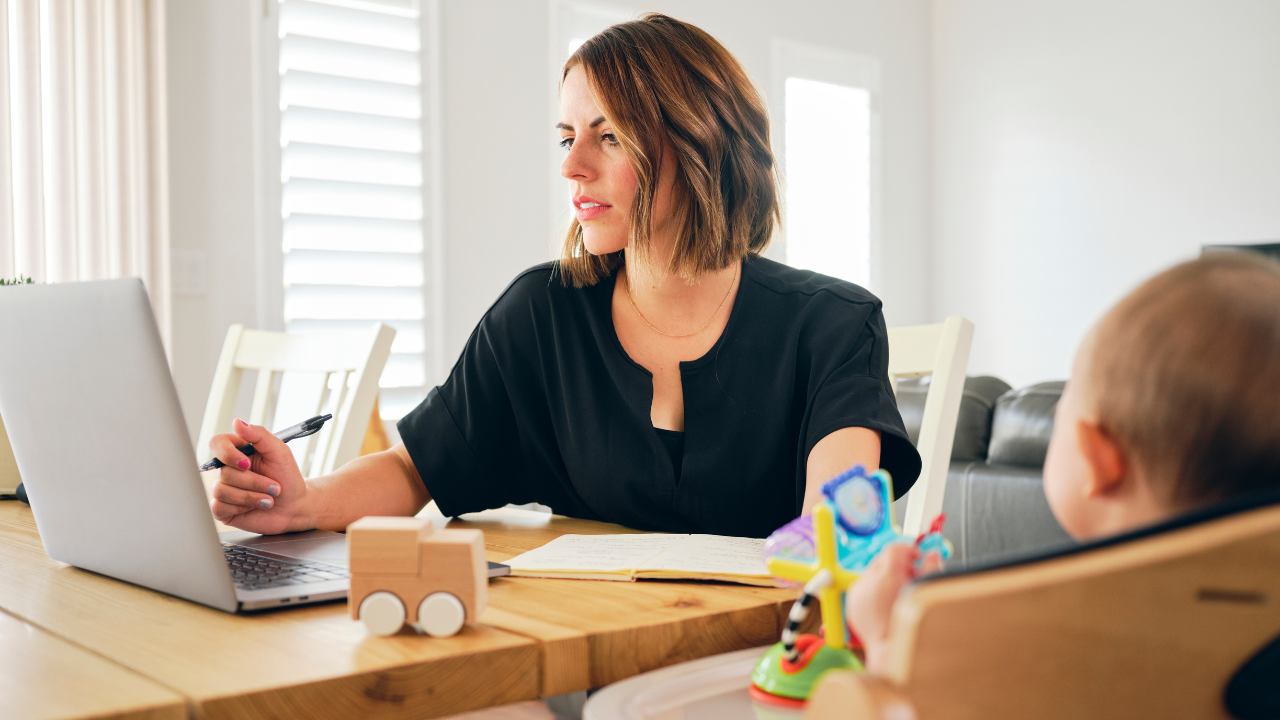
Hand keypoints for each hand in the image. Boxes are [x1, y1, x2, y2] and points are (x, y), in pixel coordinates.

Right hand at [207, 419, 311, 533]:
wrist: (294, 505)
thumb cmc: (287, 477)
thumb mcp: (279, 451)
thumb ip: (259, 435)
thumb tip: (237, 422)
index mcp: (237, 451)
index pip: (217, 443)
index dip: (227, 453)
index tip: (246, 463)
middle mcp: (226, 469)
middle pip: (224, 472)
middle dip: (254, 482)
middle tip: (274, 486)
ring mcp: (223, 489)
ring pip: (221, 491)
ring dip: (251, 496)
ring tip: (268, 498)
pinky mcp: (222, 509)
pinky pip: (219, 507)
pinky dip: (242, 507)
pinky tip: (255, 506)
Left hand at [845, 542, 940, 672]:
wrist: (891, 653)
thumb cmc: (909, 627)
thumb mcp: (924, 595)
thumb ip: (930, 570)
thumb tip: (931, 555)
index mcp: (886, 578)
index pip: (894, 549)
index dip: (907, 549)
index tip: (916, 556)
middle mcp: (868, 582)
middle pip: (883, 559)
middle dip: (898, 564)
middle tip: (912, 575)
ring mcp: (857, 592)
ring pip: (872, 572)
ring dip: (885, 576)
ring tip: (898, 592)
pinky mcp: (852, 602)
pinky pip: (863, 586)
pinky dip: (874, 589)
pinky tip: (886, 602)